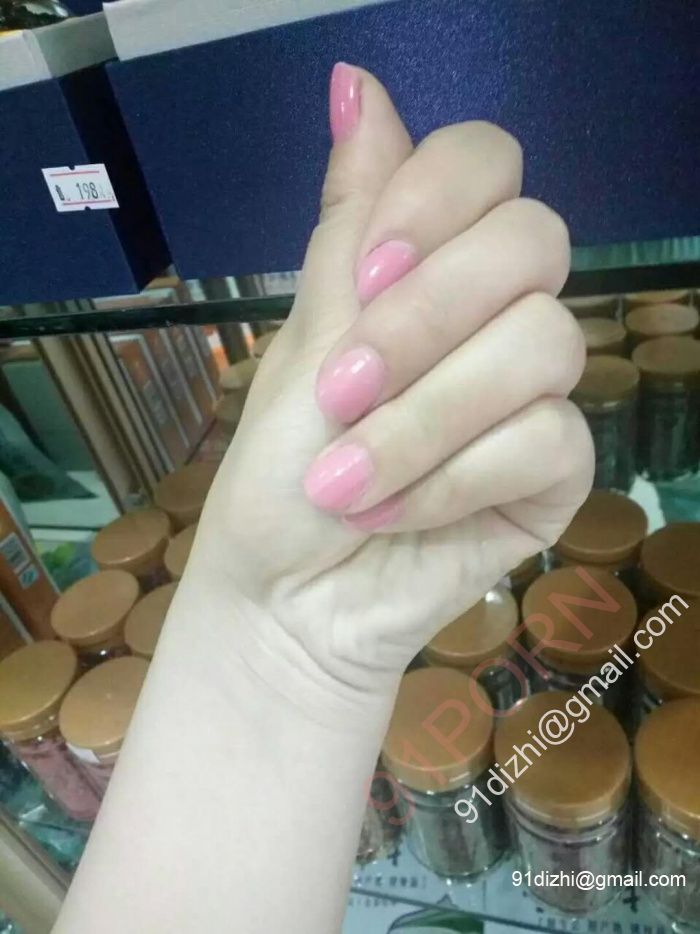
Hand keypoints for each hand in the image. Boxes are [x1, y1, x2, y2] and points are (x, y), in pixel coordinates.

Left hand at [190, 65, 592, 696]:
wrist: (288, 594)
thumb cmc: (282, 472)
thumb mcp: (305, 341)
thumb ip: (348, 224)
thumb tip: (354, 79)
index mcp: (431, 265)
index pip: (486, 163)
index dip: (436, 200)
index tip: (368, 272)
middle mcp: (494, 312)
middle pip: (533, 242)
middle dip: (424, 321)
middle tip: (343, 391)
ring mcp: (534, 391)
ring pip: (542, 346)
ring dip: (422, 420)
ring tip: (345, 480)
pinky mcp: (558, 470)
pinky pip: (545, 441)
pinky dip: (452, 480)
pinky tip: (398, 513)